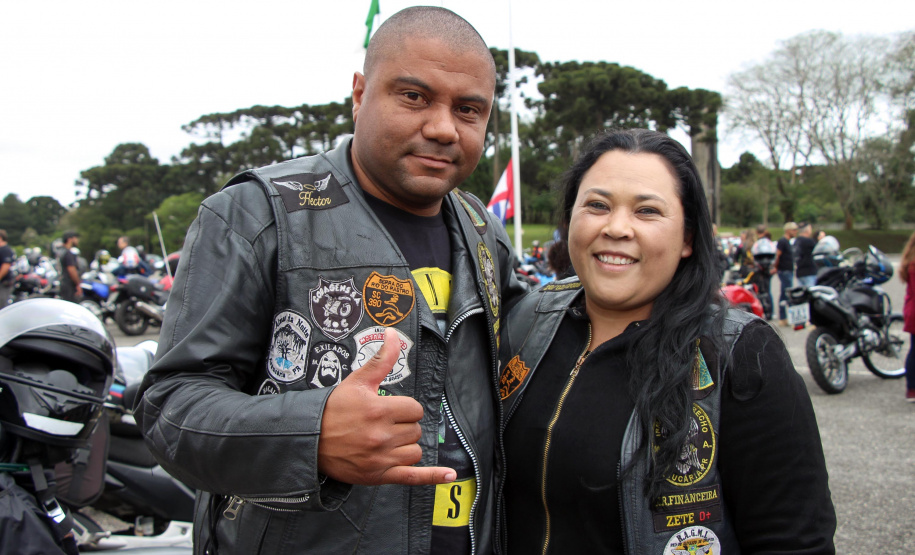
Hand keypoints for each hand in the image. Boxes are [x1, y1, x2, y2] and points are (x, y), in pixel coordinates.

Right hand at [318, 327, 454, 485]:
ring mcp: (381, 458)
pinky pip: (412, 477)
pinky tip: (449, 475)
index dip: (405, 408)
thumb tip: (394, 334)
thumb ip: (381, 359)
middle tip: (383, 425)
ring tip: (387, 441)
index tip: (390, 409)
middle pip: (415, 430)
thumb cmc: (334, 409)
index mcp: (379, 411)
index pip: (414, 409)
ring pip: (414, 451)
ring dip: (406, 446)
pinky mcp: (379, 476)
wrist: (309, 439)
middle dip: (403, 426)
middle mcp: (381, 436)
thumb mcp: (357, 381)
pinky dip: (432, 476)